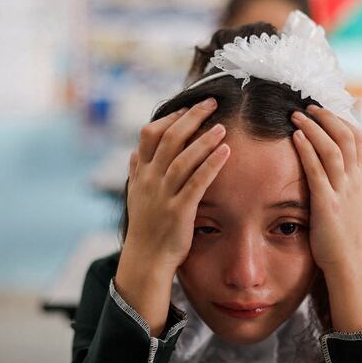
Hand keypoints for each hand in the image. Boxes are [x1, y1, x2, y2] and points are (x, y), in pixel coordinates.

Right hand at [122, 98, 229, 275]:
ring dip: (204, 140)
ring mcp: (163, 195)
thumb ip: (137, 172)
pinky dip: (211, 164)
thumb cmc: (146, 228)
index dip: (170, 118)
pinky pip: (197, 182)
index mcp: (141, 174)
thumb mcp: (136, 197)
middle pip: (169, 139)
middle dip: (192, 118)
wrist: (146, 259)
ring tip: (222, 126)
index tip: (188, 108)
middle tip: (212, 103)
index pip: (150, 135)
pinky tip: (226, 151)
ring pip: (183, 159)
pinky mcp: (179, 211)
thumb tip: (135, 152)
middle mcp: (150, 181)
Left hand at [290, 106, 361, 331]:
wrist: (349, 266)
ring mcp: (342, 192)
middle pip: (347, 137)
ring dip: (315, 128)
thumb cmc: (343, 243)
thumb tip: (325, 181)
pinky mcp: (327, 204)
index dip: (341, 121)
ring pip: (333, 148)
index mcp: (357, 182)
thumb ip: (338, 191)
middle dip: (327, 117)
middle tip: (308, 105)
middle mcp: (353, 183)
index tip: (324, 111)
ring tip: (297, 114)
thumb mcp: (345, 211)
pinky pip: (318, 170)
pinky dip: (307, 149)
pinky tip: (295, 136)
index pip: (357, 140)